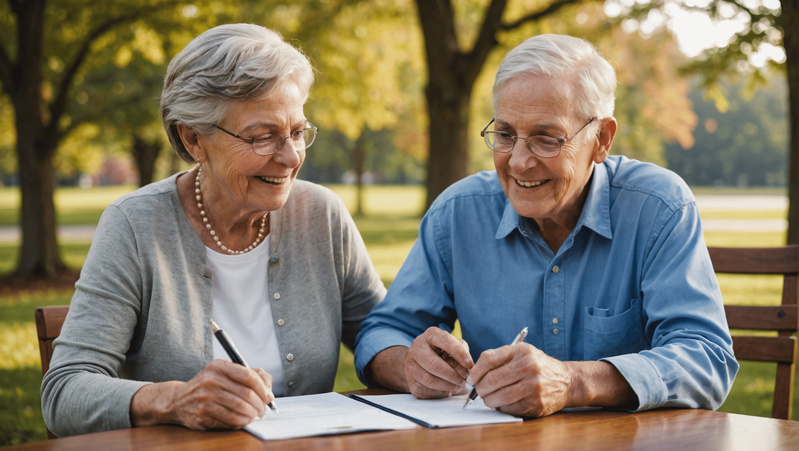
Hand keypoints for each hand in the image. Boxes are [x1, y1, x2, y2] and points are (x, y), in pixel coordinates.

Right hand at [132, 359, 273, 429]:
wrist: (178, 400)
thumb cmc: (209, 386)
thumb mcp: (225, 373)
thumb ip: (250, 376)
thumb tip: (268, 392)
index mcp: (219, 366)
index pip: (249, 375)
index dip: (262, 388)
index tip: (268, 396)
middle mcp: (211, 379)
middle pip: (246, 393)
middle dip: (260, 404)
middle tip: (263, 410)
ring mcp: (206, 397)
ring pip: (240, 408)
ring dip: (252, 414)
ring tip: (254, 415)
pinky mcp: (203, 413)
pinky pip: (230, 419)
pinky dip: (241, 422)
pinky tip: (243, 420)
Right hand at [403, 327, 472, 398]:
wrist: (420, 363)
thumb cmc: (442, 353)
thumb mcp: (453, 346)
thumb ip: (462, 351)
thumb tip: (468, 366)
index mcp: (431, 335)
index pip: (445, 341)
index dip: (459, 353)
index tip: (469, 364)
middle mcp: (417, 348)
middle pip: (435, 364)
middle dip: (453, 375)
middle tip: (464, 380)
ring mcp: (411, 365)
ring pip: (430, 380)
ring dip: (448, 385)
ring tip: (457, 385)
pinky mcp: (411, 382)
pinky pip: (426, 390)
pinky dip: (439, 392)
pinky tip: (446, 388)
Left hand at [469, 343, 569, 416]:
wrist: (566, 382)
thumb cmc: (537, 366)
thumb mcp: (521, 353)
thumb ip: (499, 357)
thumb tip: (474, 373)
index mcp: (522, 352)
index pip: (489, 360)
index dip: (476, 371)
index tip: (472, 378)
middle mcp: (529, 368)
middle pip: (492, 380)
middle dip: (481, 388)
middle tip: (479, 391)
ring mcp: (534, 388)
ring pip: (499, 397)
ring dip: (489, 400)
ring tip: (489, 398)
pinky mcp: (536, 405)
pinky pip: (510, 408)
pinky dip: (502, 407)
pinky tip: (503, 403)